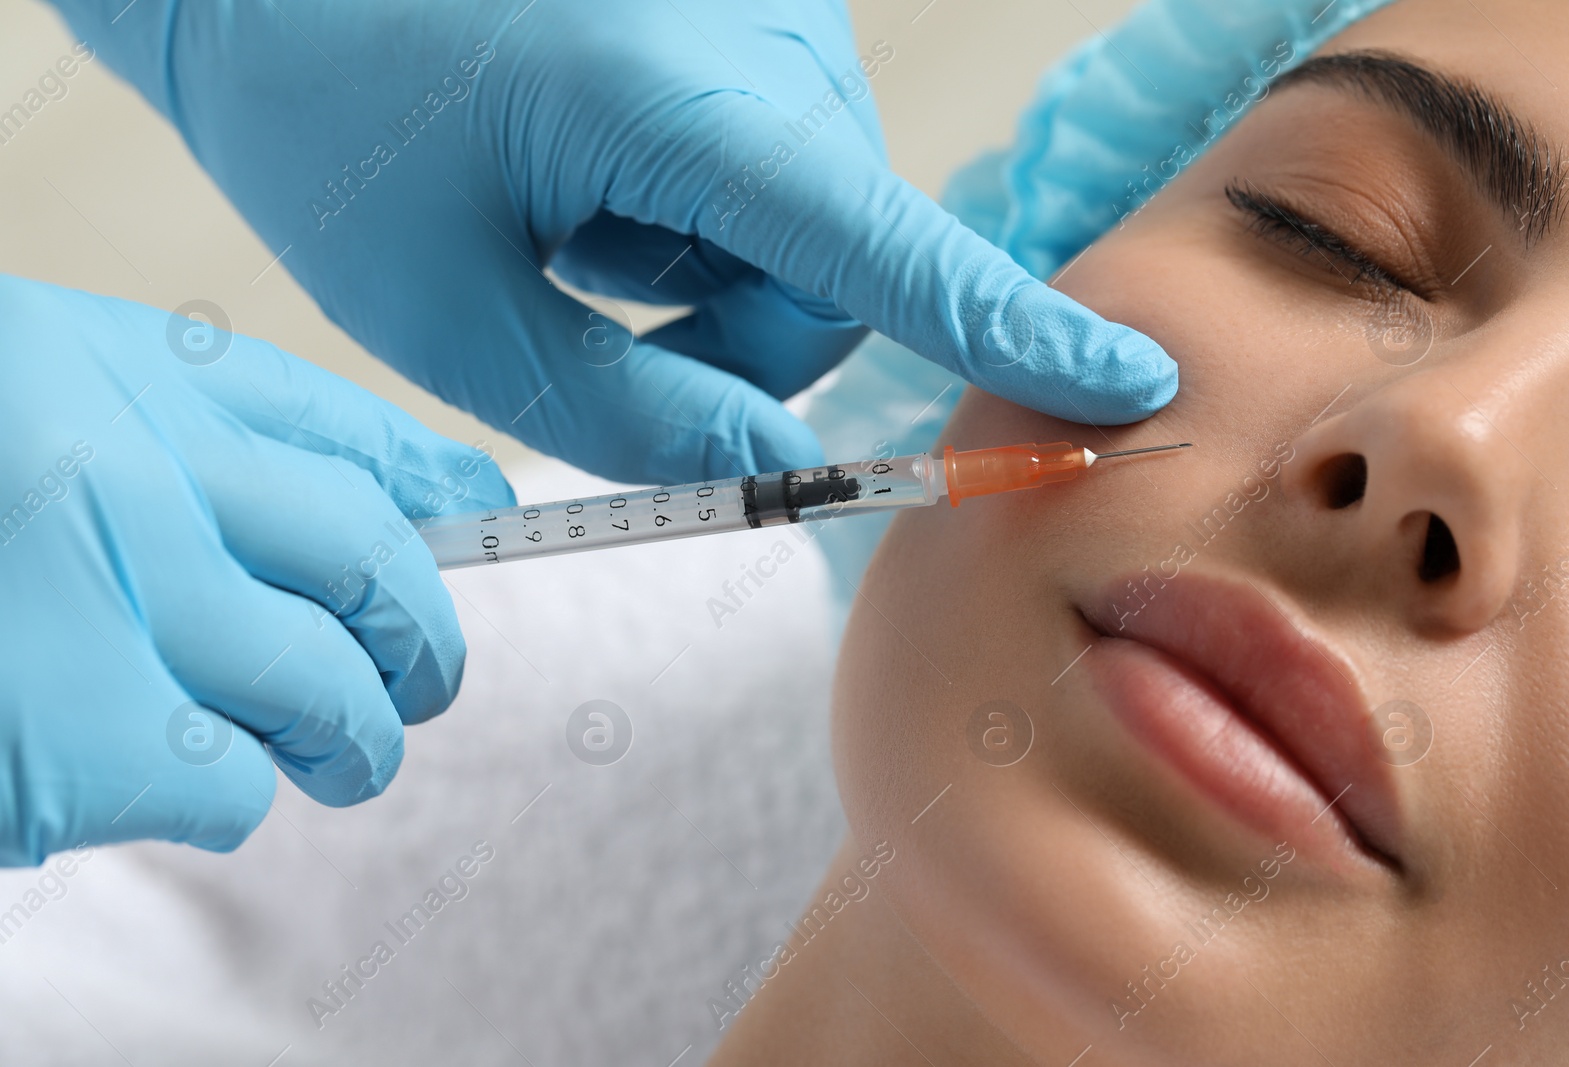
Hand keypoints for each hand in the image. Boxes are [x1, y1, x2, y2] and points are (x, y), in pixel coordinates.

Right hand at [0, 276, 512, 864]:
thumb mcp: (34, 409)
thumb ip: (185, 440)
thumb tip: (397, 508)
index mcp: (109, 372)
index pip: (343, 427)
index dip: (437, 485)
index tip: (487, 519)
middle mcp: (130, 469)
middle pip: (378, 566)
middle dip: (421, 644)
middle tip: (413, 687)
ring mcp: (114, 601)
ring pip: (330, 692)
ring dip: (347, 740)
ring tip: (325, 756)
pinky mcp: (80, 739)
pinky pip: (230, 788)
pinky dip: (219, 801)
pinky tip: (147, 777)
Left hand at [52, 0, 1176, 484]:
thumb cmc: (327, 113)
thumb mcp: (449, 308)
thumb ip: (624, 409)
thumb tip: (773, 460)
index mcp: (678, 103)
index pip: (881, 249)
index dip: (1007, 331)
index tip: (1120, 384)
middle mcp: (758, 45)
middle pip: (830, 282)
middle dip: (727, 345)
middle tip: (588, 321)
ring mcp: (763, 22)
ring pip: (804, 239)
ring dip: (698, 280)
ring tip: (564, 221)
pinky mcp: (747, 25)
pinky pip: (773, 177)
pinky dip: (691, 217)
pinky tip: (587, 169)